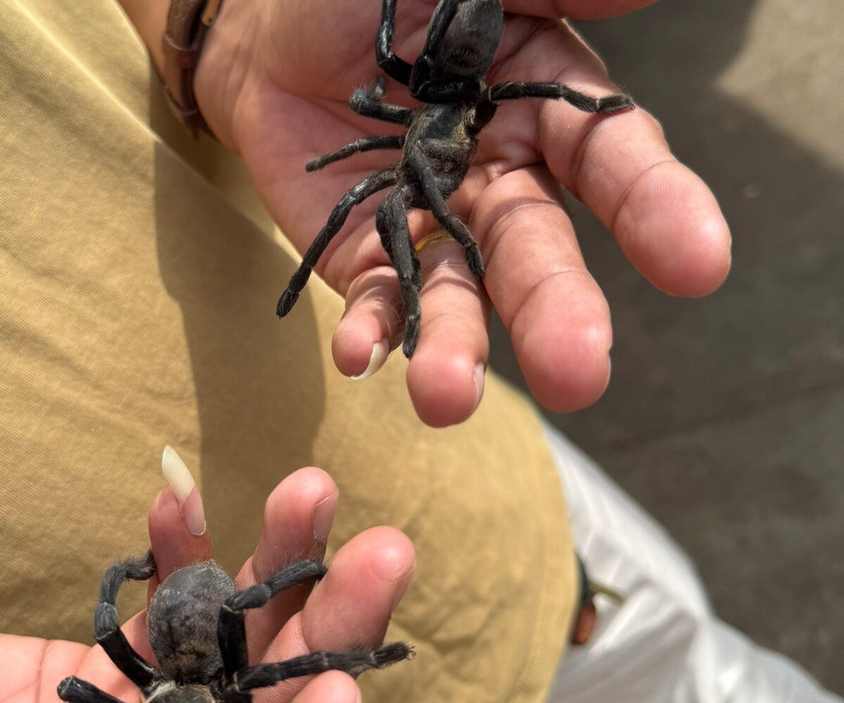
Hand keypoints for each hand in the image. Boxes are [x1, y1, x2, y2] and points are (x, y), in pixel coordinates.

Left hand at [192, 0, 730, 423]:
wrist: (273, 24)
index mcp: (545, 101)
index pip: (612, 157)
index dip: (655, 207)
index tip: (697, 264)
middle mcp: (501, 173)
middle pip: (537, 249)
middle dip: (557, 309)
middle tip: (577, 373)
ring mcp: (435, 221)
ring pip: (459, 292)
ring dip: (458, 347)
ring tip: (446, 398)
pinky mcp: (369, 252)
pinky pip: (377, 296)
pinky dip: (373, 329)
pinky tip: (361, 359)